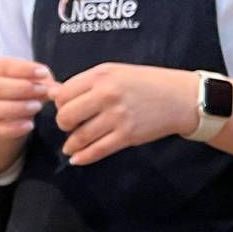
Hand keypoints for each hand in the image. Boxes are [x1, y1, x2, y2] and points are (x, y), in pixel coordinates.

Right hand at [0, 56, 54, 136]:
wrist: (13, 112)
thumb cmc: (25, 89)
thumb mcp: (35, 80)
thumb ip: (45, 81)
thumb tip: (56, 89)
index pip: (3, 66)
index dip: (24, 69)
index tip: (43, 73)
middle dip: (20, 89)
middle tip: (42, 91)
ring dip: (16, 108)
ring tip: (37, 107)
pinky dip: (13, 128)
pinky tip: (29, 125)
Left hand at [52, 64, 197, 165]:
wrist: (180, 98)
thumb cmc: (146, 83)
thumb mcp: (115, 73)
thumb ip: (85, 83)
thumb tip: (52, 93)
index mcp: (102, 75)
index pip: (64, 94)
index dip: (60, 104)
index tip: (65, 108)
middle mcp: (107, 94)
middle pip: (66, 116)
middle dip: (63, 124)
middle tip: (69, 126)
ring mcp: (117, 117)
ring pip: (79, 136)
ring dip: (71, 144)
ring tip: (70, 145)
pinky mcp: (127, 136)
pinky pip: (96, 151)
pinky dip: (82, 157)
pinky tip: (76, 158)